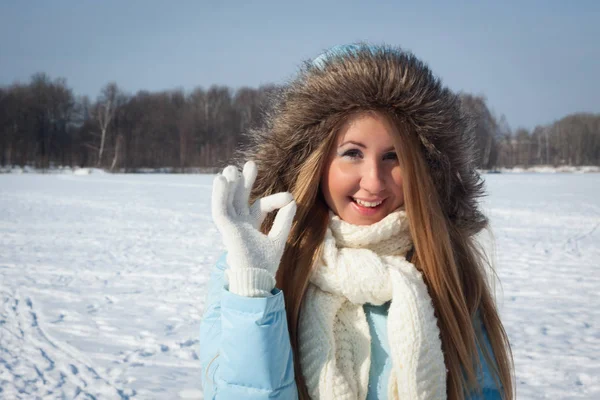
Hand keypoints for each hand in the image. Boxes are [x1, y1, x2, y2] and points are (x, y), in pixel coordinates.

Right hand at [211, 161, 295, 293]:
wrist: (255, 281)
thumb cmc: (265, 265)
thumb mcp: (278, 239)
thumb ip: (284, 220)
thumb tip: (292, 200)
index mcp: (251, 226)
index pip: (261, 206)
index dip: (274, 200)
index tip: (288, 198)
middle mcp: (239, 224)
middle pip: (240, 198)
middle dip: (244, 181)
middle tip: (250, 164)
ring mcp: (231, 227)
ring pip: (228, 201)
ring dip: (229, 184)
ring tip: (232, 168)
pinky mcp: (225, 230)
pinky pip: (219, 209)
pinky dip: (219, 194)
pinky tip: (221, 180)